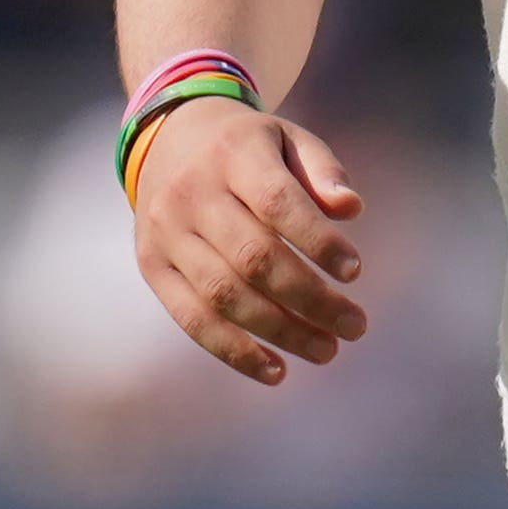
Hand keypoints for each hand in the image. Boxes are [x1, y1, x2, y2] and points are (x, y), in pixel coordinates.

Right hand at [130, 96, 368, 382]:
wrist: (169, 138)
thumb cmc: (246, 146)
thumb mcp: (288, 138)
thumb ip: (322, 169)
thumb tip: (351, 209)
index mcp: (233, 155)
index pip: (277, 203)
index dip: (317, 241)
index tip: (356, 271)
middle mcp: (192, 195)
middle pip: (253, 257)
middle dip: (309, 299)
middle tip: (355, 326)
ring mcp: (166, 234)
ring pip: (223, 295)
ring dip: (280, 332)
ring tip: (327, 350)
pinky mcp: (152, 267)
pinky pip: (192, 319)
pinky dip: (234, 351)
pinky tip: (276, 370)